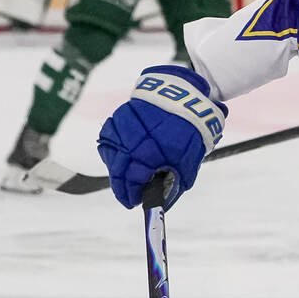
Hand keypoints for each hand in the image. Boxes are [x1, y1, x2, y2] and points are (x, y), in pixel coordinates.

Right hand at [96, 65, 227, 207]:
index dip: (131, 195)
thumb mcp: (188, 160)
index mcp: (147, 154)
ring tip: (127, 178)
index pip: (131, 182)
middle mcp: (129, 142)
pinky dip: (115, 152)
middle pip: (118, 172)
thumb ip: (176, 183)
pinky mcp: (116, 118)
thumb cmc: (188, 129)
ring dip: (117, 170)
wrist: (181, 94)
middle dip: (122, 187)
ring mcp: (120, 129)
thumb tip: (164, 202)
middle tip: (128, 196)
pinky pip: (109, 140)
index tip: (133, 203)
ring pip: (111, 156)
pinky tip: (124, 158)